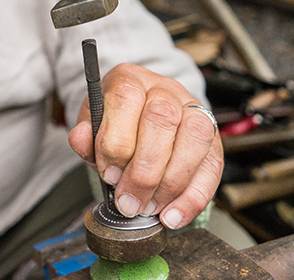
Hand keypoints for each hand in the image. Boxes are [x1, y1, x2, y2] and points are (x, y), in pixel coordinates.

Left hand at [68, 63, 222, 229]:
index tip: (108, 174)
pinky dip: (194, 197)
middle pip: (162, 120)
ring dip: (171, 184)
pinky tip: (174, 214)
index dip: (117, 142)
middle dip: (144, 171)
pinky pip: (212, 165)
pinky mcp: (213, 136)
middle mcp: (164, 88)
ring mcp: (193, 109)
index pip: (126, 100)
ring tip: (150, 208)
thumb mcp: (93, 122)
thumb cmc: (116, 120)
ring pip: (194, 139)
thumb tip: (80, 139)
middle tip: (129, 201)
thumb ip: (85, 134)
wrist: (143, 112)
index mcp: (129, 78)